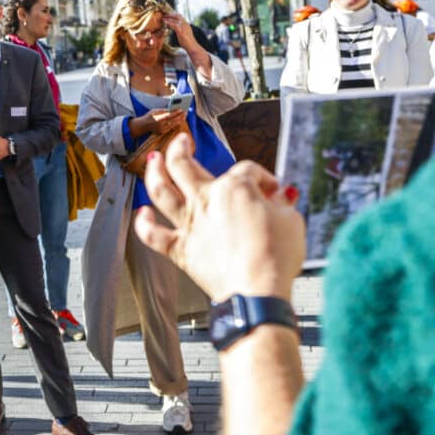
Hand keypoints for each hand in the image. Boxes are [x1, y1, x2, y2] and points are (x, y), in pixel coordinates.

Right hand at [131, 109, 185, 136]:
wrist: (143, 125)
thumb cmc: (150, 116)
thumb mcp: (155, 110)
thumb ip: (163, 110)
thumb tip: (172, 109)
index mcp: (158, 117)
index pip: (169, 114)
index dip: (176, 112)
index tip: (182, 109)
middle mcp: (160, 124)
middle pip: (172, 120)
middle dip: (179, 116)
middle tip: (185, 112)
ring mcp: (161, 129)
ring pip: (172, 124)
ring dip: (179, 120)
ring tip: (184, 117)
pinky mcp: (162, 132)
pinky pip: (170, 128)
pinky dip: (175, 125)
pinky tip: (179, 122)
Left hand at [134, 134, 305, 301]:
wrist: (258, 294)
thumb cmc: (276, 258)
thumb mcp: (292, 221)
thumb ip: (283, 204)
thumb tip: (282, 196)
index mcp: (235, 188)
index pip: (246, 170)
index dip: (262, 177)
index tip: (272, 191)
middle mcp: (206, 200)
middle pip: (184, 164)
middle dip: (180, 147)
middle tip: (181, 140)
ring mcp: (189, 224)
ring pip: (161, 190)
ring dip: (154, 172)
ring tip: (152, 160)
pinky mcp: (180, 250)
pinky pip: (153, 234)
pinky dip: (144, 223)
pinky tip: (143, 214)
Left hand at [162, 12, 195, 49]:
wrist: (192, 46)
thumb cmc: (188, 43)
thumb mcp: (185, 34)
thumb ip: (181, 31)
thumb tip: (177, 31)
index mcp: (187, 25)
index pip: (180, 17)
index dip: (174, 15)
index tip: (169, 15)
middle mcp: (185, 24)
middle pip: (178, 16)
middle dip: (171, 14)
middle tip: (165, 15)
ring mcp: (183, 27)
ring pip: (175, 19)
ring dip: (168, 18)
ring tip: (163, 18)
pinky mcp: (180, 31)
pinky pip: (174, 25)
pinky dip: (169, 23)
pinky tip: (165, 22)